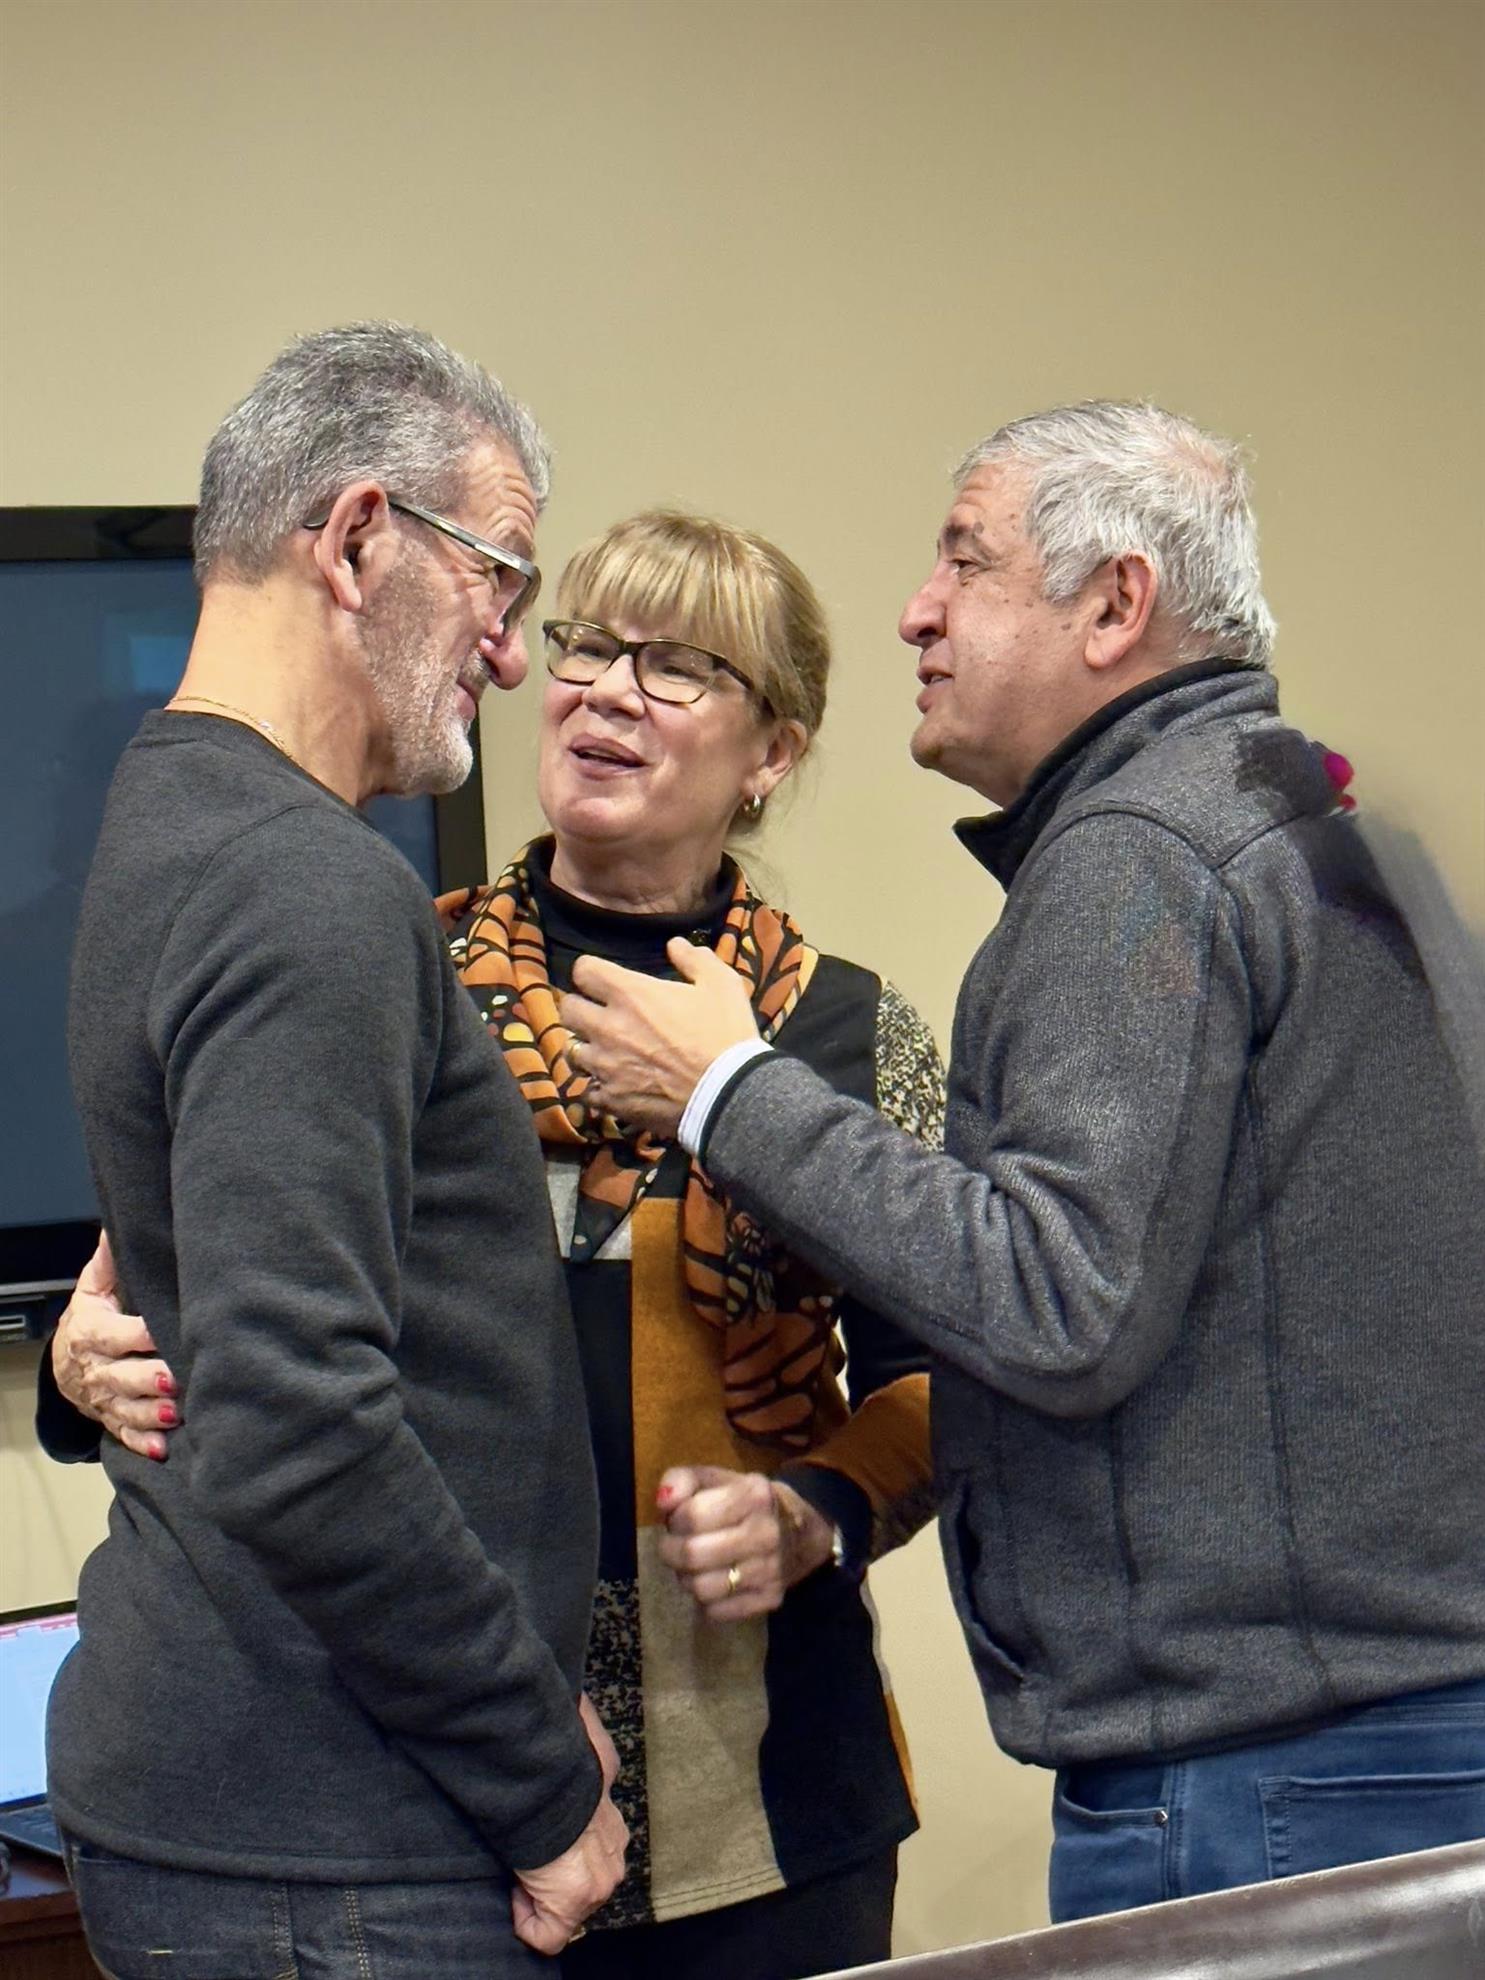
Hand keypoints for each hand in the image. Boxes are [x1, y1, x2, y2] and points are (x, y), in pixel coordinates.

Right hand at [51, 1233, 179, 1460]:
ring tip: (177, 1413)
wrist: (66, 1362)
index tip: (163, 1331)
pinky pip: (125, 1435)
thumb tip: (116, 1225)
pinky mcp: (112, 1420)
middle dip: (148, 1379)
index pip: (116, 1333)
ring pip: (126, 1408)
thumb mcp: (94, 1288)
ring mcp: (104, 1399)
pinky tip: (164, 1449)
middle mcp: (96, 1369)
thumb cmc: (93, 1317)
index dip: (139, 1334)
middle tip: (176, 1380)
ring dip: (150, 1414)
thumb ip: (108, 1262)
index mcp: (92, 1332)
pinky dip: (143, 1444)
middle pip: (122, 1376)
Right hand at [511, 1698, 628, 1953]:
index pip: (590, 1845)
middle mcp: (613, 1851)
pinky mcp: (575, 1902)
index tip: (537, 1832)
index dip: (559, 1846)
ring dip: (539, 1891)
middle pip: (581, 1881)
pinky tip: (515, 1887)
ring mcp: (600, 1879)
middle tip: (526, 1852)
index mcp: (612, 1817)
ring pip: (565, 1907)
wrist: (548, 1779)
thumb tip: (574, 1699)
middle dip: (550, 1874)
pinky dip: (525, 1919)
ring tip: (520, 1864)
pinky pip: (546, 1934)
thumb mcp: (576, 1748)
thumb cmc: (554, 1761)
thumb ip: (579, 1738)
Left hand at [562, 941, 759, 1137]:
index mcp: (630, 994)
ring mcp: (606, 1066)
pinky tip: (615, 1084)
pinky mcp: (612, 1099)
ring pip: (573, 1051)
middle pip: (568, 1009)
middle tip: (599, 1012)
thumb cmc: (726, 1034)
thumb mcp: (721, 984)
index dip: (590, 971)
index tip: (601, 977)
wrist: (730, 1094)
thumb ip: (694, 959)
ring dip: (588, 1047)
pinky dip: (598, 1086)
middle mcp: (608, 1028)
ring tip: (606, 1051)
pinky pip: (589, 1091)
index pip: (583, 970)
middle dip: (580, 1006)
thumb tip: (675, 945)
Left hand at [656, 1465, 837, 1621]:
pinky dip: (705, 1601)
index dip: (674, 1520)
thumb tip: (663, 1501)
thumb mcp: (717, 1479)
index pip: (691, 1515)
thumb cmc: (746, 1502)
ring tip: (692, 1566)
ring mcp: (771, 1570)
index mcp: (753, 1495)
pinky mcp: (770, 1599)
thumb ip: (683, 1480)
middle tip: (674, 1547)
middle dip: (671, 1552)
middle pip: (692, 1554)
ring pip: (701, 1589)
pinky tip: (713, 1582)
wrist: (800, 1531)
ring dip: (686, 1578)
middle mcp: (766, 1533)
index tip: (677, 1520)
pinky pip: (717, 1612)